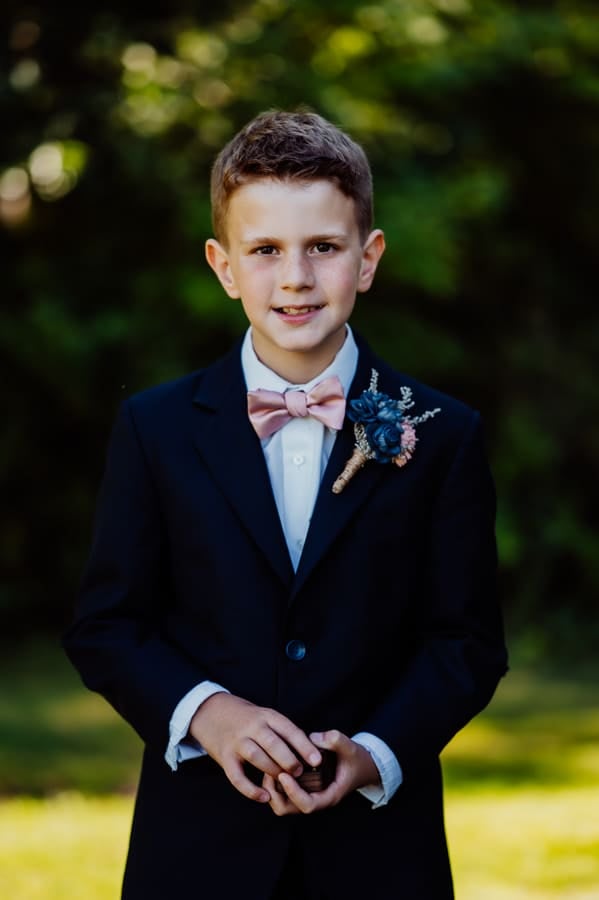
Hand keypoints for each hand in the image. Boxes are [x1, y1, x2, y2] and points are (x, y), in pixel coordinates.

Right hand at [188, 693, 320, 803]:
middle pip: (273, 743)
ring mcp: (237, 741)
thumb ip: (281, 731)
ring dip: (272, 770)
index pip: (288, 729)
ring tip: (283, 781)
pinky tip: (264, 797)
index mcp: (266, 715)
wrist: (210, 711)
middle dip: (289, 760)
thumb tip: (308, 752)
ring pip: (257, 756)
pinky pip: (237, 776)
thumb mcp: (264, 715)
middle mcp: (252, 726)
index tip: (317, 760)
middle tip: (300, 772)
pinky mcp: (225, 757)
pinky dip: (250, 790)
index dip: (304, 745)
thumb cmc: (245, 718)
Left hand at [263, 729, 379, 815]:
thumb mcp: (350, 747)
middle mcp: (317, 799)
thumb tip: (313, 737)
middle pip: (289, 809)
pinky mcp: (304, 788)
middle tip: (270, 772)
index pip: (308, 805)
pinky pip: (284, 794)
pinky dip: (275, 785)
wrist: (362, 765)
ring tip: (270, 769)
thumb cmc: (356, 759)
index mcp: (330, 795)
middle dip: (276, 794)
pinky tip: (274, 766)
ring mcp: (309, 795)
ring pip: (283, 804)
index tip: (284, 775)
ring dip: (273, 790)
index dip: (293, 793)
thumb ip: (335, 740)